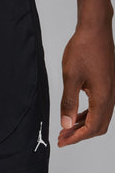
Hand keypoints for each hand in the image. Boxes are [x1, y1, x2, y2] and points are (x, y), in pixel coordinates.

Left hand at [59, 22, 114, 146]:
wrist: (95, 30)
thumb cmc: (83, 50)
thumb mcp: (70, 77)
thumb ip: (68, 102)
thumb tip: (66, 124)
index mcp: (102, 96)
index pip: (92, 127)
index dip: (76, 138)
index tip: (62, 142)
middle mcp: (110, 96)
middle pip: (99, 126)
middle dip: (80, 134)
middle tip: (62, 138)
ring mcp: (111, 90)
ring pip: (100, 116)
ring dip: (83, 125)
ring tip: (66, 128)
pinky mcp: (107, 84)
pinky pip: (99, 106)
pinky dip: (87, 114)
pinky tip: (75, 114)